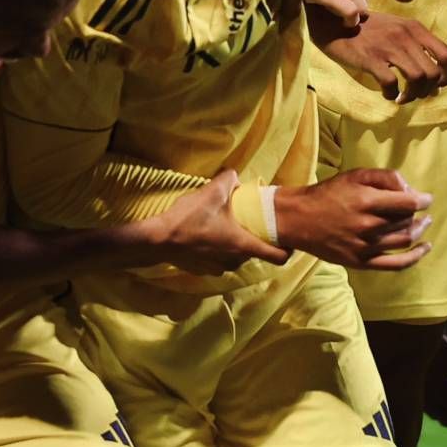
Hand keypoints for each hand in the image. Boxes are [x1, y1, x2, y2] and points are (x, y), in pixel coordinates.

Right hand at [150, 171, 289, 272]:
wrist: (158, 240)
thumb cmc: (189, 219)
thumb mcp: (212, 191)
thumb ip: (230, 179)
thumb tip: (235, 176)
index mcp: (244, 245)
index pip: (279, 257)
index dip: (288, 248)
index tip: (287, 237)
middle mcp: (235, 261)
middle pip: (256, 252)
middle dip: (255, 237)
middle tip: (250, 220)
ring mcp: (219, 268)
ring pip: (236, 255)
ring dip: (235, 242)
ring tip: (226, 224)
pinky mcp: (204, 270)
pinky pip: (220, 259)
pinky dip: (219, 248)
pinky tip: (207, 233)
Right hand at [274, 169, 432, 270]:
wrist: (299, 219)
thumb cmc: (329, 193)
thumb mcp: (355, 175)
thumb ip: (385, 177)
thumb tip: (410, 190)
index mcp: (367, 201)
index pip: (409, 203)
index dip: (424, 200)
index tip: (427, 199)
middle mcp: (368, 226)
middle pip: (407, 220)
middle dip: (417, 213)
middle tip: (419, 209)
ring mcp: (365, 247)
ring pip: (404, 240)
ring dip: (419, 231)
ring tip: (424, 223)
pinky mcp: (361, 262)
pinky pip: (395, 264)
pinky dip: (415, 257)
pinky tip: (425, 248)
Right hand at [314, 11, 446, 100]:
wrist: (334, 22)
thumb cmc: (367, 31)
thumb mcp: (397, 33)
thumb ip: (417, 53)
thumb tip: (435, 87)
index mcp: (415, 28)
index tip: (435, 86)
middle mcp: (406, 35)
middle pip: (434, 72)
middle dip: (428, 90)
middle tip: (415, 94)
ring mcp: (389, 46)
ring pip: (417, 78)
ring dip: (412, 94)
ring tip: (402, 97)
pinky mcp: (371, 58)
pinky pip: (391, 83)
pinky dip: (391, 94)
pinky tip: (386, 94)